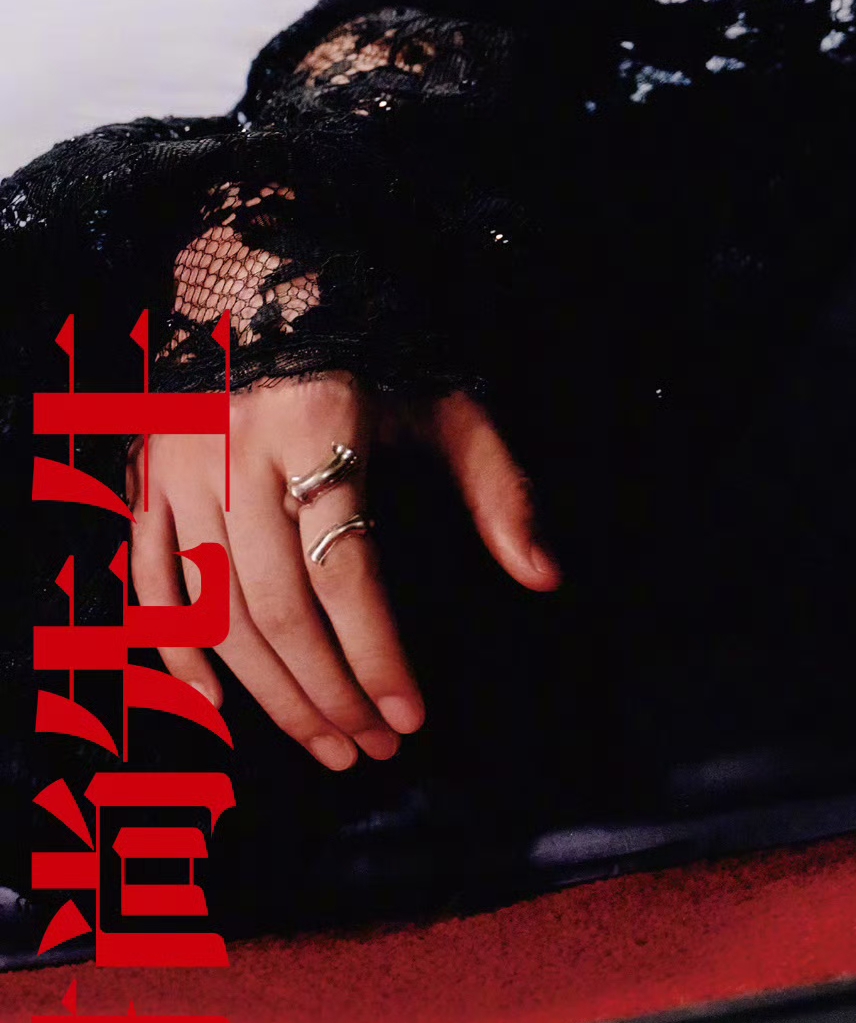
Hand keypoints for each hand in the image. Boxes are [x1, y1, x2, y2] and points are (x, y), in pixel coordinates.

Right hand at [130, 375, 560, 770]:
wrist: (261, 273)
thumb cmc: (370, 343)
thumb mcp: (445, 399)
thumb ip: (497, 486)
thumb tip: (544, 576)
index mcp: (317, 427)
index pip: (347, 572)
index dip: (378, 654)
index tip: (410, 718)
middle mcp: (237, 453)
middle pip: (279, 608)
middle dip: (328, 693)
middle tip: (369, 749)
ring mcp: (181, 468)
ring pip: (214, 611)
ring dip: (268, 694)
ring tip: (323, 743)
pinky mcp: (144, 477)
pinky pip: (148, 584)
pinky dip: (175, 655)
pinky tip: (217, 712)